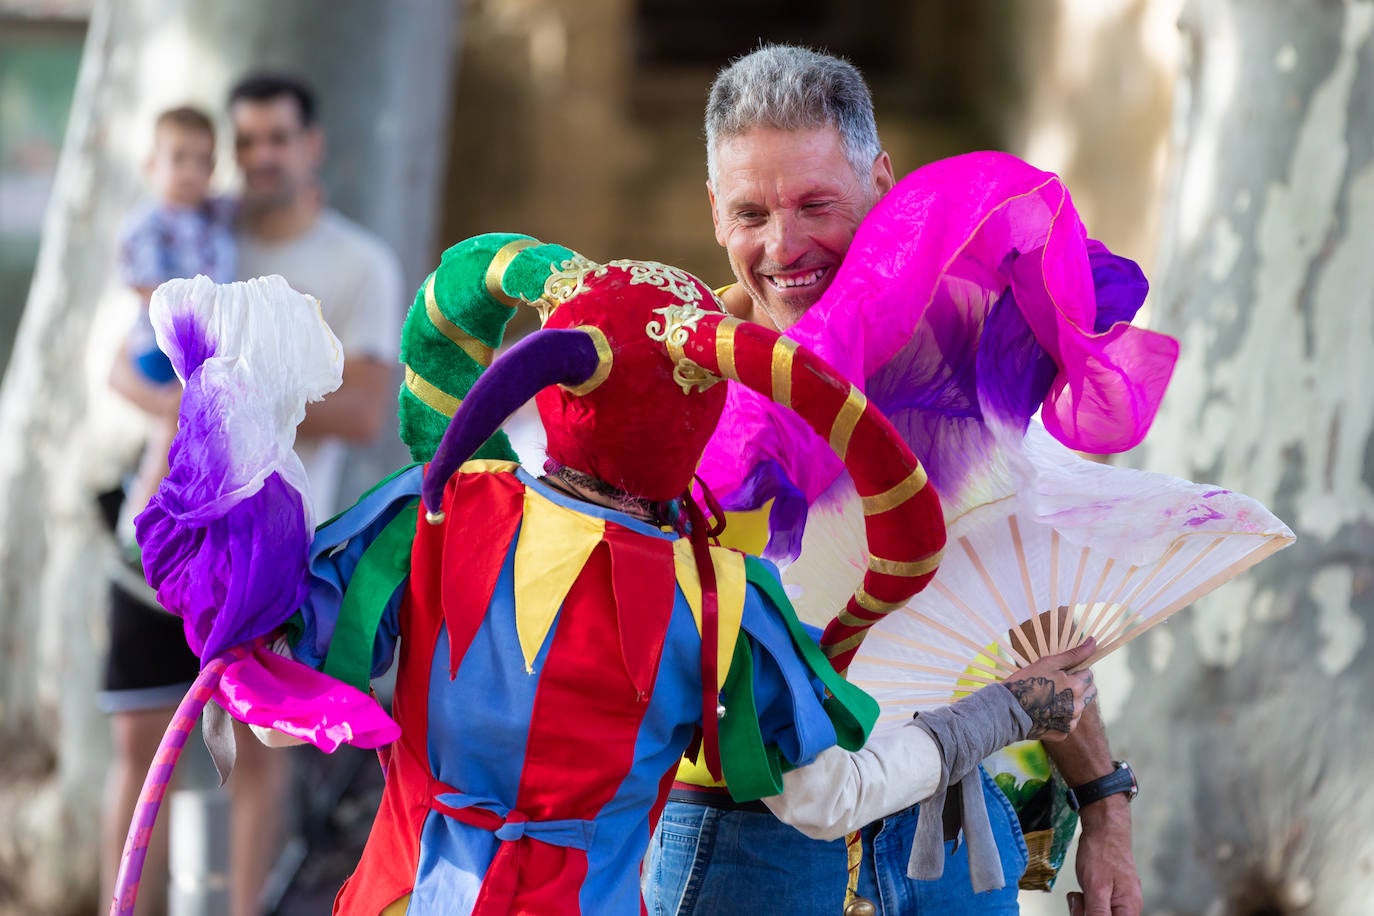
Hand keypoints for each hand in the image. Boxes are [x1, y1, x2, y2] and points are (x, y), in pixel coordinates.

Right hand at [1002, 638, 1096, 741]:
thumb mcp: (1048, 663)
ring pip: (1080, 707)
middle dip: (1080, 686)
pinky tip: (1046, 711)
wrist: (1007, 712)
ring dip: (1072, 701)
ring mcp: (1070, 722)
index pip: (1089, 674)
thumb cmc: (1026, 682)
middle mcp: (1078, 707)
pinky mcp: (1063, 733)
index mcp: (1077, 687)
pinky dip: (1062, 715)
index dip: (1077, 671)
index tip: (1062, 672)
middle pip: (1090, 692)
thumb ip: (1074, 654)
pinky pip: (1069, 721)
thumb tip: (1093, 641)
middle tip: (1059, 684)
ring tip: (1049, 699)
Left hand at [1066, 794, 1140, 914]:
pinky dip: (1086, 902)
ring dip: (1083, 909)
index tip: (1086, 908)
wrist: (1104, 829)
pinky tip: (1081, 893)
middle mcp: (1129, 908)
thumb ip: (1098, 914)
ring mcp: (1121, 901)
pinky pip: (1097, 908)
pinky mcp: (1112, 895)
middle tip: (1078, 899)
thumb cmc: (1102, 853)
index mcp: (1129, 910)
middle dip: (1085, 915)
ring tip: (1078, 894)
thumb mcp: (1096, 888)